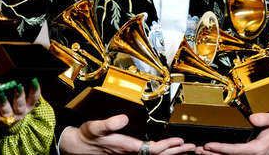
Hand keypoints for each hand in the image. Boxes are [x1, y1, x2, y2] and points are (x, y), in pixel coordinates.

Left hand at [0, 78, 41, 126]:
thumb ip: (17, 86)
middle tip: (17, 86)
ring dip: (4, 103)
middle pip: (20, 104)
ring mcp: (10, 118)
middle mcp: (20, 112)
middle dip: (19, 95)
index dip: (35, 89)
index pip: (34, 97)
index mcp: (28, 105)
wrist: (4, 118)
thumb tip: (17, 75)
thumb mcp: (18, 93)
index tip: (33, 80)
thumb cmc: (12, 99)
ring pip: (8, 111)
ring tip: (1, 95)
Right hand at [60, 115, 195, 153]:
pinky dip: (161, 152)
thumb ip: (110, 122)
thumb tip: (124, 118)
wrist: (76, 146)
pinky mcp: (127, 152)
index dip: (168, 146)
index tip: (180, 142)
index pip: (153, 148)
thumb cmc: (87, 136)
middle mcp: (131, 152)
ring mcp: (130, 154)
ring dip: (171, 153)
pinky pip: (149, 154)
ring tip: (185, 150)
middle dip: (176, 151)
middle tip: (191, 147)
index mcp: (127, 146)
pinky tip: (166, 151)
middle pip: (159, 154)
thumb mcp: (96, 127)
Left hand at [195, 112, 268, 154]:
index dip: (222, 148)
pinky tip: (211, 153)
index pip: (236, 150)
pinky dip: (221, 154)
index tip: (209, 145)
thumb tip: (253, 118)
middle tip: (198, 150)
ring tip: (199, 152)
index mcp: (259, 148)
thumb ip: (265, 118)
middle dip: (213, 154)